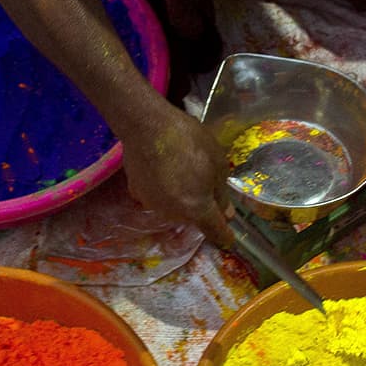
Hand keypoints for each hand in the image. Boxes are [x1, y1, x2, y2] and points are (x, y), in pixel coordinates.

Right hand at [120, 107, 231, 245]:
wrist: (147, 126)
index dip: (224, 236)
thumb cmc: (189, 142)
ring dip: (181, 198)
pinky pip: (158, 196)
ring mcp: (152, 205)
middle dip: (201, 207)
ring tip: (183, 171)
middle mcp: (173, 215)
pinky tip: (164, 169)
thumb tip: (226, 213)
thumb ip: (221, 194)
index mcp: (197, 209)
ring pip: (174, 208)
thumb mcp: (218, 164)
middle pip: (193, 219)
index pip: (215, 232)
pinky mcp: (136, 193)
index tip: (229, 239)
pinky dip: (164, 188)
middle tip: (205, 182)